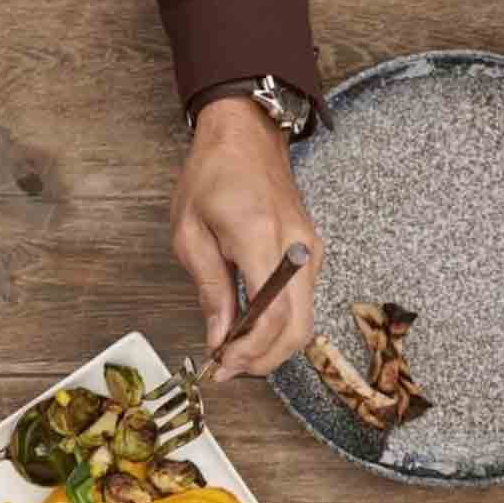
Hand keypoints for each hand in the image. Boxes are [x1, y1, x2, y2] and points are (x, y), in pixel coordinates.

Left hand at [170, 98, 322, 379]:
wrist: (247, 134)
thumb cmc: (213, 175)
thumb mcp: (191, 233)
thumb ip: (210, 290)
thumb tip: (219, 338)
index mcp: (261, 237)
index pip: (272, 315)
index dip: (250, 351)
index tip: (223, 365)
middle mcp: (296, 248)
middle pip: (299, 329)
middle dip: (265, 360)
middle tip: (230, 368)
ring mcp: (310, 252)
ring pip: (305, 322)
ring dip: (272, 347)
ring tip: (236, 352)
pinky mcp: (312, 255)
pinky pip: (303, 304)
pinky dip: (280, 326)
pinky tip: (251, 328)